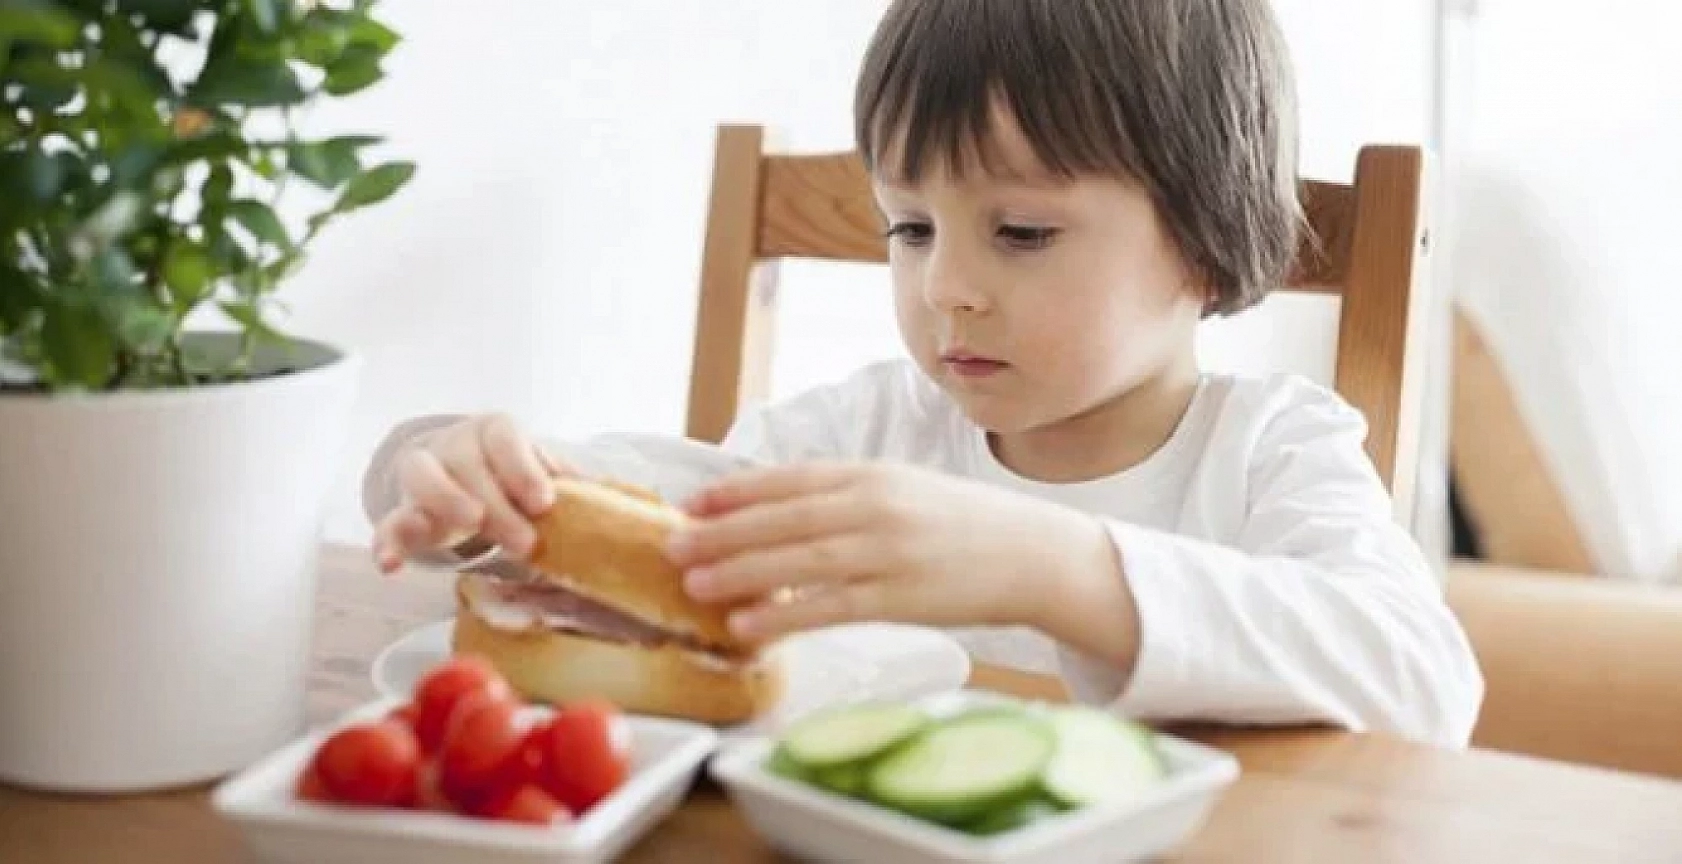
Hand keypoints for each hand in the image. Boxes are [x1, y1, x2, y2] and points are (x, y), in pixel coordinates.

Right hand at [372, 414, 568, 573]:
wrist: (462, 477)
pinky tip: (390, 565)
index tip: (544, 502)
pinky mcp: (401, 511)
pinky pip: (387, 523)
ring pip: (422, 476)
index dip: (523, 468)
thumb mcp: (538, 473)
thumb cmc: (511, 476)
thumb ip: (561, 481)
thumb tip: (598, 493)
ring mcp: (422, 474)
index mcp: (493, 431)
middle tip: (525, 542)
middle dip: (497, 504)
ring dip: (446, 502)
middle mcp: (454, 444)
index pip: (505, 438)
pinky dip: (386, 542)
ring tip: (470, 529)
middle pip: (468, 463)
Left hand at [666, 461, 1122, 646]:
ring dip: (738, 573)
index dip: (735, 491)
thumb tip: (777, 513)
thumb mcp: (903, 492)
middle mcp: (874, 506)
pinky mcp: (900, 598)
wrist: (1035, 555)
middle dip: (720, 532)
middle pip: (781, 519)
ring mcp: (886, 552)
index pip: (789, 479)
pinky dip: (783, 617)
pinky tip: (746, 626)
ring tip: (691, 586)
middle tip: (671, 546)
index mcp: (872, 475)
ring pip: (796, 562)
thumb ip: (847, 498)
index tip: (690, 503)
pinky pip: (828, 608)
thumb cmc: (964, 527)